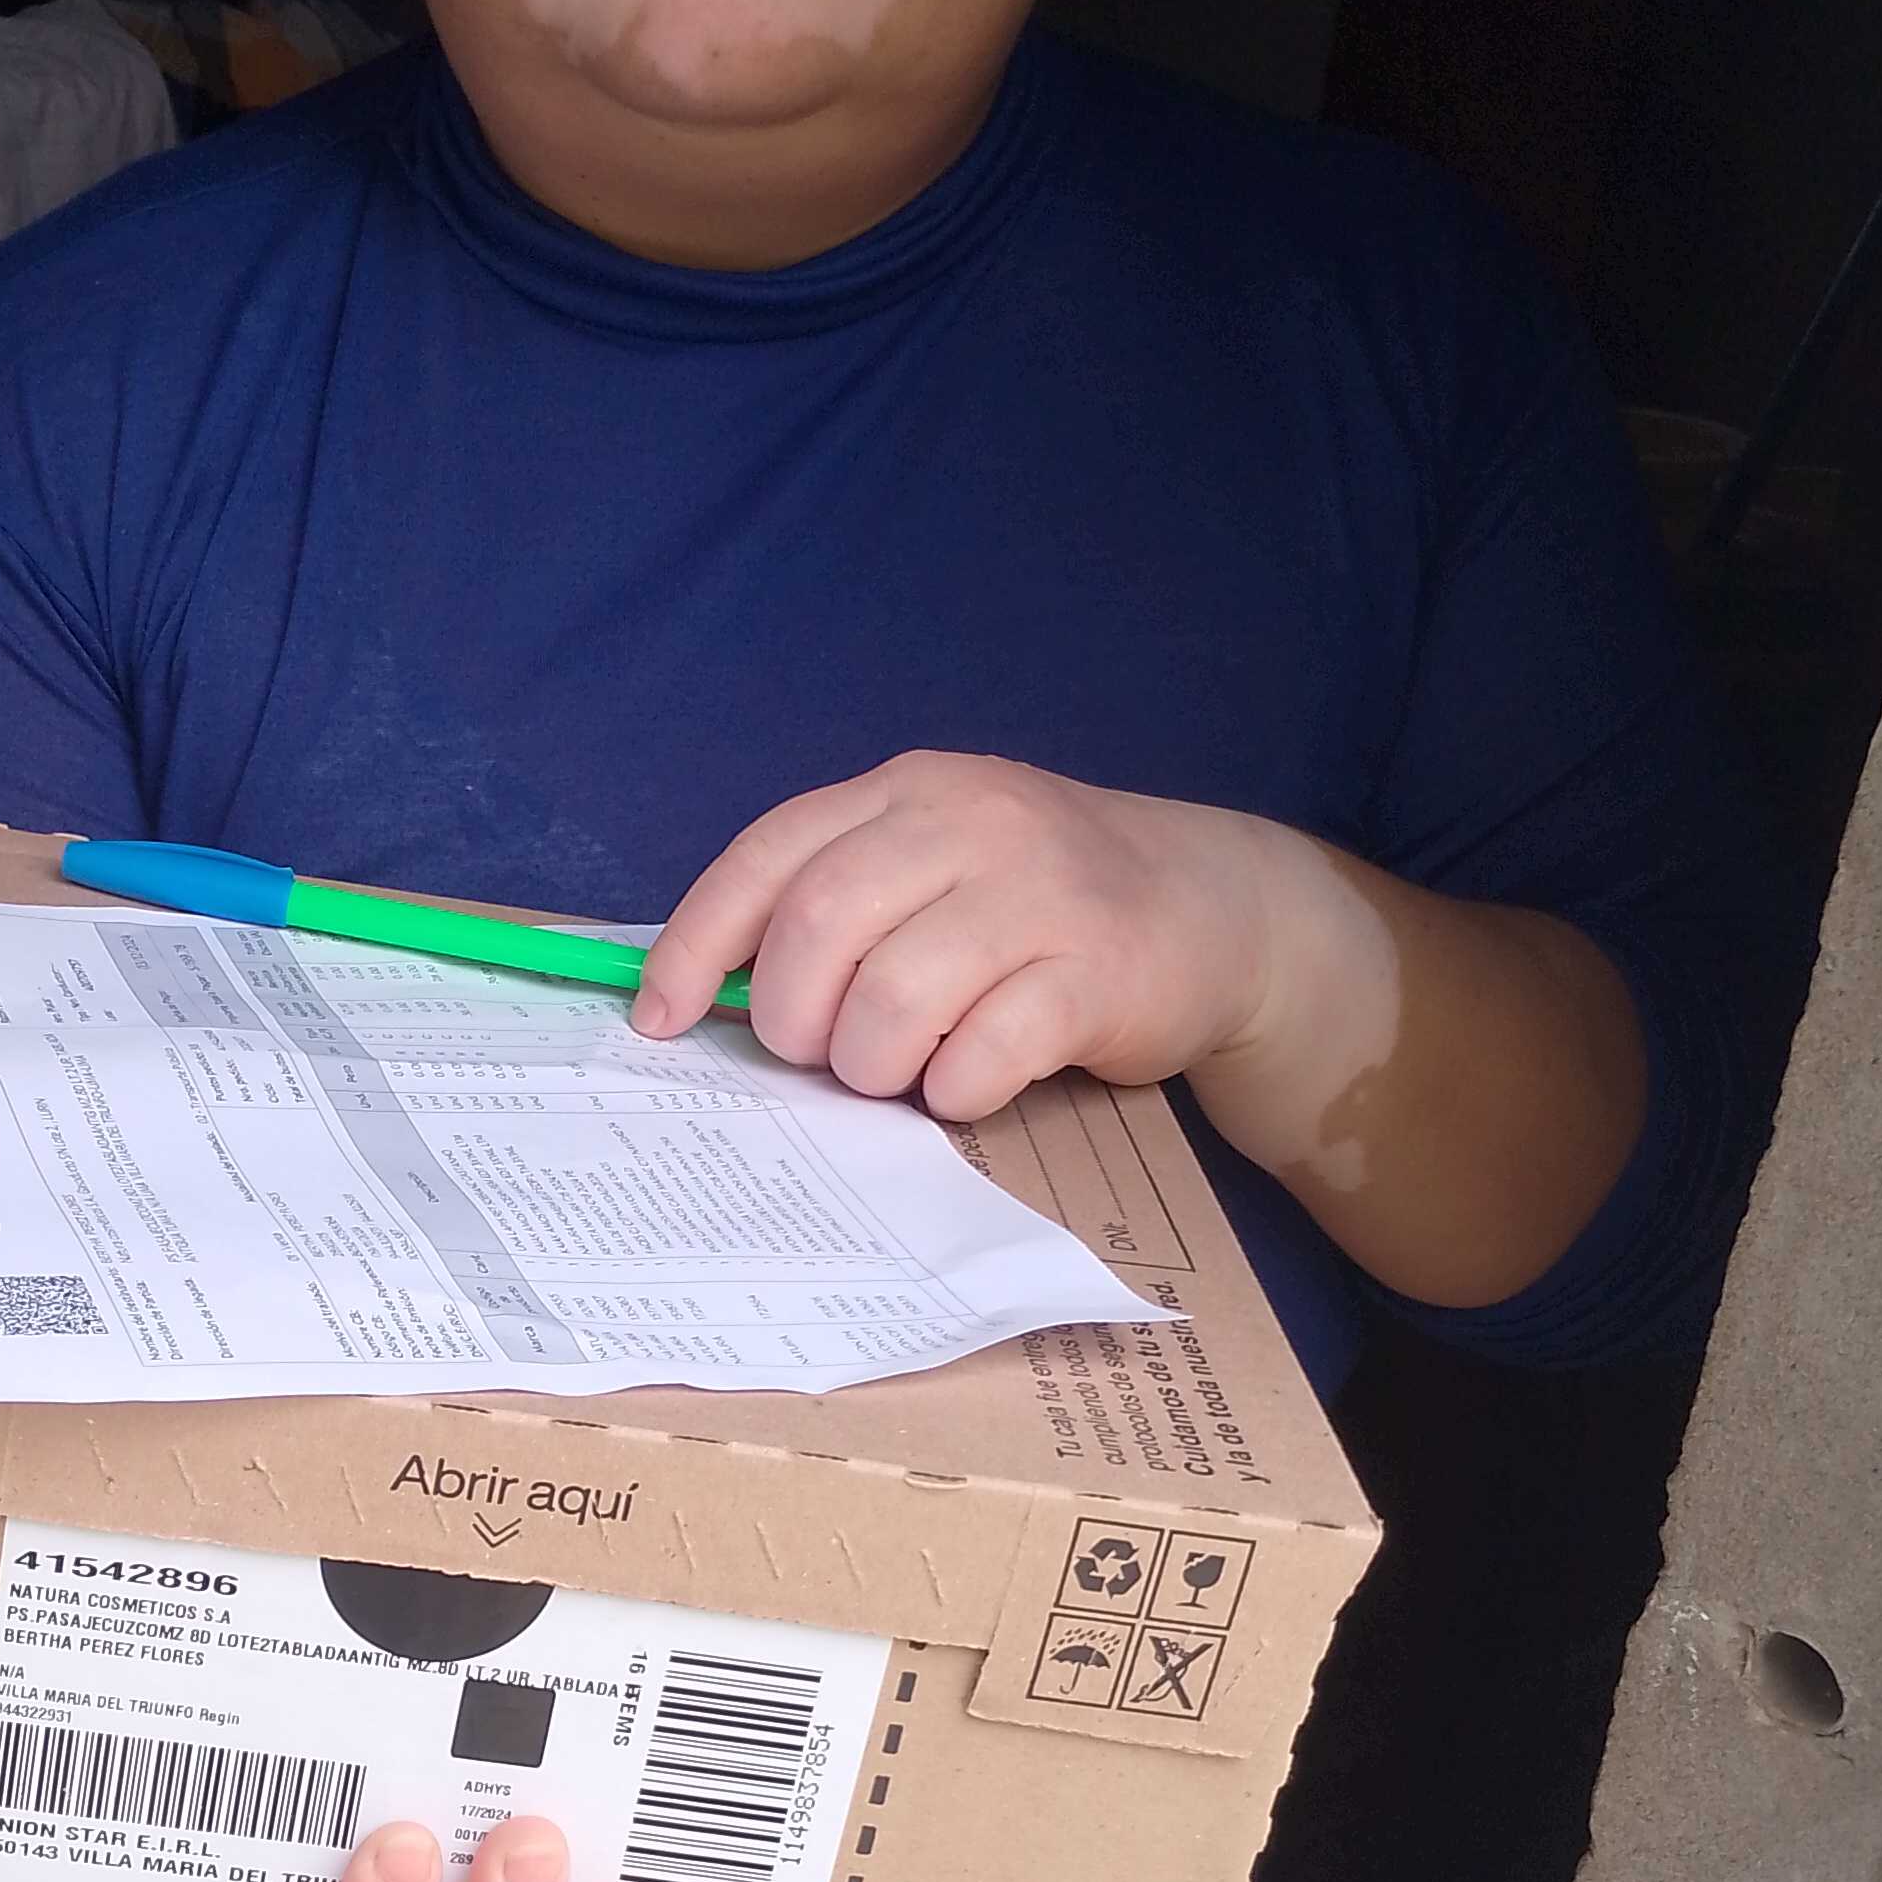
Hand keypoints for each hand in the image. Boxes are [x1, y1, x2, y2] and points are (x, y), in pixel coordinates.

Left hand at [634, 750, 1301, 1118]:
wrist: (1217, 909)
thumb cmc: (1046, 904)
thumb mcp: (939, 865)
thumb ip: (842, 902)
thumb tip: (721, 994)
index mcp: (908, 792)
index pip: (769, 858)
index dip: (698, 944)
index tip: (665, 1019)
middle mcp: (970, 823)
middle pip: (819, 928)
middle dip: (793, 1019)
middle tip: (820, 1056)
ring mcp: (1039, 891)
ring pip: (892, 997)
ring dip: (871, 1064)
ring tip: (896, 1072)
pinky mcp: (1098, 969)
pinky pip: (984, 1051)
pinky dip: (953, 1090)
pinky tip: (966, 1084)